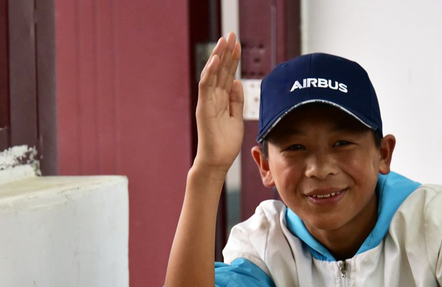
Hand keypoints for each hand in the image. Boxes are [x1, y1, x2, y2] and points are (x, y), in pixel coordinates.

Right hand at [193, 32, 242, 172]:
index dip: (232, 59)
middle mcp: (213, 97)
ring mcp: (207, 101)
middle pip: (220, 70)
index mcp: (221, 99)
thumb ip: (236, 100)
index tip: (238, 43)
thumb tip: (238, 82)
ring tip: (224, 41)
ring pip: (212, 74)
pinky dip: (210, 72)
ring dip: (218, 56)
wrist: (217, 161)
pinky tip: (216, 60)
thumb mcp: (236, 118)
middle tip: (231, 33)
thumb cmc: (225, 143)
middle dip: (226, 52)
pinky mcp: (203, 108)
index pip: (227, 74)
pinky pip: (205, 86)